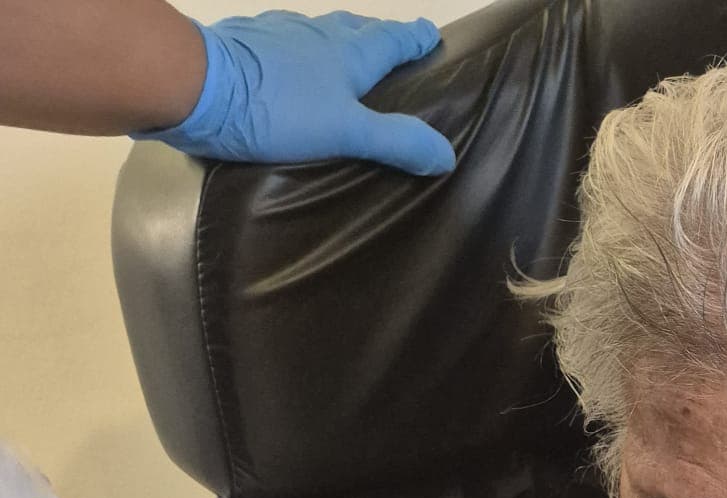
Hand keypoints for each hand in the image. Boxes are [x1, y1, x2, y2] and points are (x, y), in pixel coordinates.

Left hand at [142, 13, 455, 173]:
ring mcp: (277, 37)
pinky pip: (282, 44)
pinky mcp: (245, 47)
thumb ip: (394, 141)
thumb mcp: (345, 130)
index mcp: (346, 55)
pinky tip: (288, 63)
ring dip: (336, 40)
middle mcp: (315, 37)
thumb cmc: (277, 107)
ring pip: (317, 34)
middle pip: (355, 30)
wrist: (196, 84)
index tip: (430, 35)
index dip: (413, 40)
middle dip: (377, 35)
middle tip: (392, 42)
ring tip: (343, 55)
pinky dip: (297, 51)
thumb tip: (445, 153)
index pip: (390, 42)